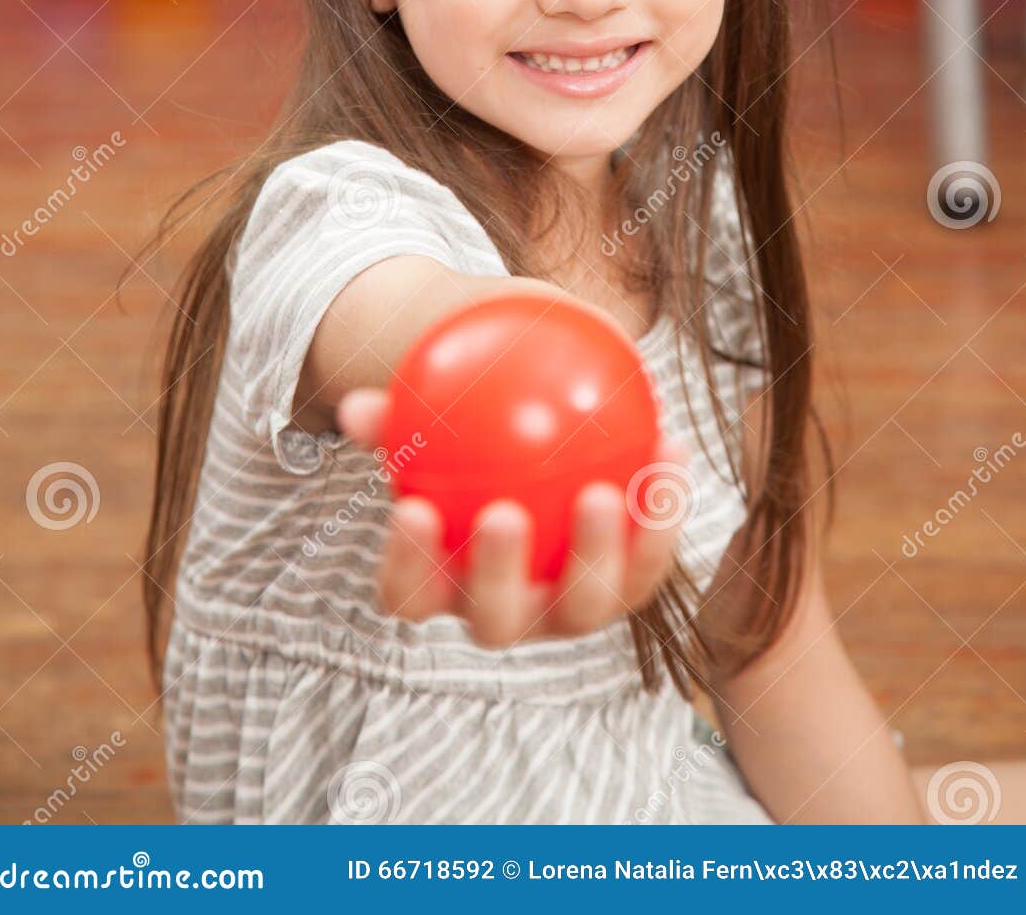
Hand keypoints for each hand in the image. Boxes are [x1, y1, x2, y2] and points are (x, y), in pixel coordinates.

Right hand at [335, 387, 687, 647]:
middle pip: (496, 618)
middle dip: (498, 576)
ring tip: (599, 490)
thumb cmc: (467, 436)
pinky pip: (650, 556)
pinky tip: (668, 444)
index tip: (412, 510)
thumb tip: (357, 408)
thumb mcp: (430, 420)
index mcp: (443, 585)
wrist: (542, 451)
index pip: (408, 594)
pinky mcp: (630, 587)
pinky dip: (661, 507)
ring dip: (595, 553)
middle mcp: (506, 612)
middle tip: (504, 513)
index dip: (406, 566)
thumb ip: (397, 416)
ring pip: (586, 605)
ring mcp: (571, 610)